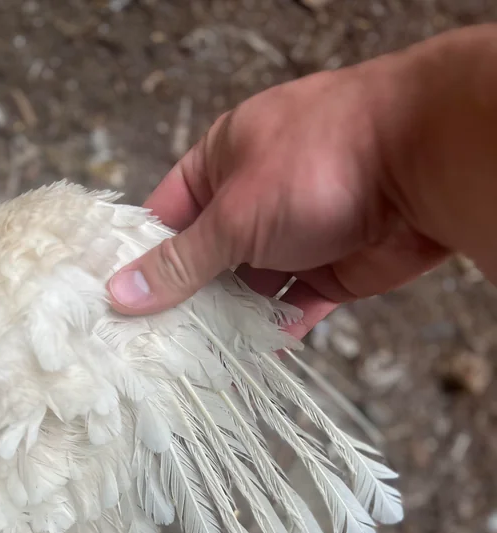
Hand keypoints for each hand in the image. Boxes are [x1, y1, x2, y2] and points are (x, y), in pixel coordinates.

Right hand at [107, 55, 447, 335]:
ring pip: (247, 290)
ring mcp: (293, 236)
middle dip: (183, 301)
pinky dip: (272, 334)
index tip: (113, 305)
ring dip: (226, 324)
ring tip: (189, 367)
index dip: (141, 258)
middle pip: (205, 259)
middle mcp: (254, 200)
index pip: (166, 216)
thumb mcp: (234, 214)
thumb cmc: (319, 164)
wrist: (422, 167)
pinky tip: (245, 366)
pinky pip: (290, 308)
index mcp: (222, 162)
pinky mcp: (328, 270)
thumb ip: (181, 261)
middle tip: (147, 348)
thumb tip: (122, 295)